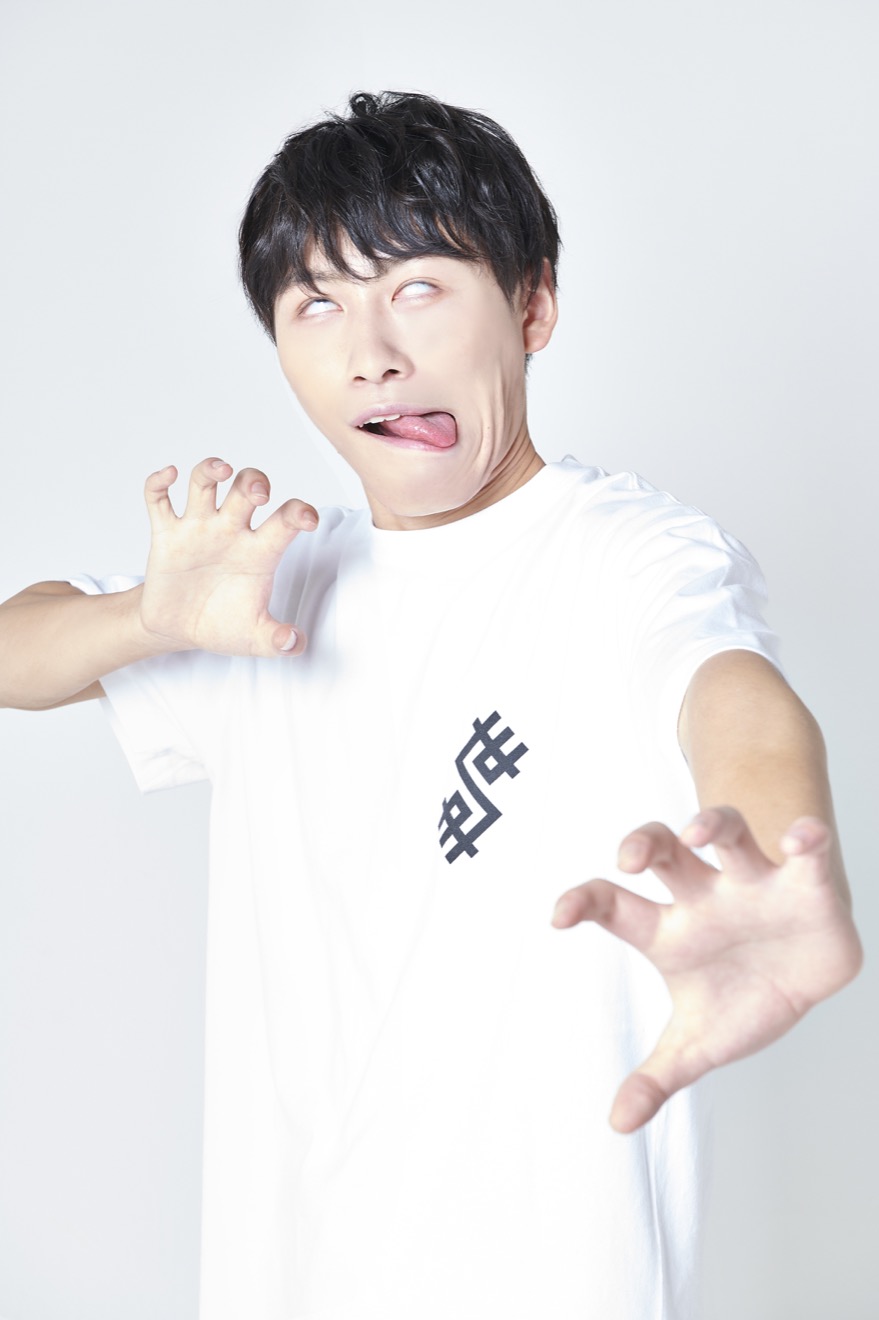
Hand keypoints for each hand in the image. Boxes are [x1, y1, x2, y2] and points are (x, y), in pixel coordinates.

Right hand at [141, 459, 317, 656]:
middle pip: (245, 488)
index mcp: (259, 551)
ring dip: (210, 469)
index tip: (308, 519)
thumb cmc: (222, 625)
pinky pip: (158, 499)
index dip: (299, 512)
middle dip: (254, 482)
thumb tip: (296, 643)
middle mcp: (230, 532)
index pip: (285, 520)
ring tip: (219, 470)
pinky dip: (158, 483)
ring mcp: (198, 529)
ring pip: (204, 482)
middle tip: (258, 494)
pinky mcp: (166, 534)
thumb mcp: (253, 638)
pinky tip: (168, 476)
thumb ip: (277, 640)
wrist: (178, 630)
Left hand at [550, 807, 862, 1132]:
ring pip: (726, 832)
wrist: (806, 976)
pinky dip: (806, 840)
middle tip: (630, 859)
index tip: (560, 915)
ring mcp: (753, 883)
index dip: (585, 901)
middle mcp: (705, 896)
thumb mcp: (699, 1042)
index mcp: (671, 931)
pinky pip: (805, 850)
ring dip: (712, 823)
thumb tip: (619, 1123)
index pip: (615, 906)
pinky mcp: (805, 885)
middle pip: (664, 851)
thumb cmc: (741, 996)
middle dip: (645, 843)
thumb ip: (658, 1077)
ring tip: (699, 832)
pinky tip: (802, 838)